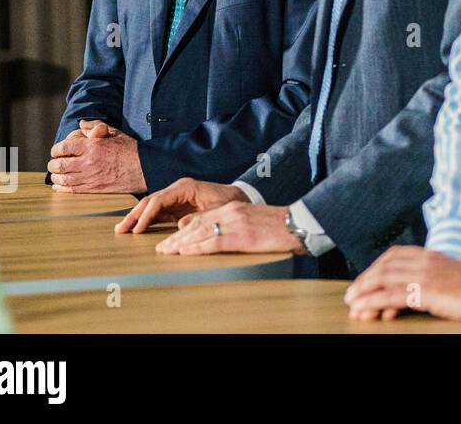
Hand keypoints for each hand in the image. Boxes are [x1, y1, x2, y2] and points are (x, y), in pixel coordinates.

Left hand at [49, 120, 146, 193]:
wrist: (144, 168)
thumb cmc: (131, 150)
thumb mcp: (115, 133)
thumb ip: (96, 126)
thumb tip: (82, 124)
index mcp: (92, 146)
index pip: (63, 148)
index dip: (56, 150)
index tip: (57, 151)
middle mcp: (88, 162)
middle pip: (59, 165)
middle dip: (53, 164)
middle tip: (54, 164)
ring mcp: (90, 177)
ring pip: (62, 178)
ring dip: (56, 176)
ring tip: (56, 175)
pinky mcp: (94, 188)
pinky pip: (71, 189)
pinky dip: (61, 188)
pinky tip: (59, 186)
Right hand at [115, 178, 247, 233]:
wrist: (238, 198)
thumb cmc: (229, 202)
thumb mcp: (217, 210)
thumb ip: (199, 217)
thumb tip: (180, 224)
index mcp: (185, 188)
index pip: (160, 200)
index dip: (147, 215)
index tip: (138, 229)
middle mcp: (177, 190)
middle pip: (150, 201)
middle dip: (135, 215)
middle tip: (120, 229)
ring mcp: (176, 198)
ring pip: (151, 206)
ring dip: (137, 218)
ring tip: (122, 230)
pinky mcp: (176, 206)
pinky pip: (157, 212)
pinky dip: (146, 220)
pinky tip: (136, 229)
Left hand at [153, 201, 304, 255]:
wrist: (298, 223)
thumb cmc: (279, 225)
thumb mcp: (253, 220)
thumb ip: (234, 224)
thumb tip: (217, 235)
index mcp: (234, 208)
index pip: (202, 219)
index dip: (184, 230)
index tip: (172, 240)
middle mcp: (231, 213)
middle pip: (197, 225)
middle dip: (177, 238)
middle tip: (162, 248)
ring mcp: (236, 224)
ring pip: (201, 233)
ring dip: (181, 243)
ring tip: (167, 251)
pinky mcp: (242, 236)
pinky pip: (214, 242)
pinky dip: (196, 247)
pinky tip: (185, 252)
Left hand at [344, 247, 460, 321]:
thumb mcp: (459, 269)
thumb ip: (444, 269)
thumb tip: (439, 276)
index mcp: (431, 255)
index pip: (395, 255)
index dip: (377, 267)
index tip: (366, 279)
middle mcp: (424, 261)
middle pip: (385, 266)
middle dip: (365, 280)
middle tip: (352, 294)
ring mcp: (424, 275)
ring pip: (384, 280)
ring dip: (364, 292)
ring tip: (352, 304)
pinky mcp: (425, 291)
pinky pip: (391, 296)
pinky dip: (373, 302)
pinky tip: (364, 309)